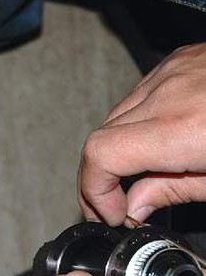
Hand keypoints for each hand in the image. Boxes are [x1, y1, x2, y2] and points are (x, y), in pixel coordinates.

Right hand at [79, 42, 205, 224]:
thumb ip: (172, 192)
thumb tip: (132, 208)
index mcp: (182, 129)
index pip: (101, 155)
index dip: (94, 191)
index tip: (111, 214)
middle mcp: (168, 93)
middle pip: (99, 140)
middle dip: (96, 181)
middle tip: (110, 209)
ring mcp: (171, 72)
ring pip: (113, 118)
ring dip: (113, 154)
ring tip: (131, 180)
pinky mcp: (178, 61)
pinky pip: (137, 97)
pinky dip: (132, 126)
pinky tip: (151, 145)